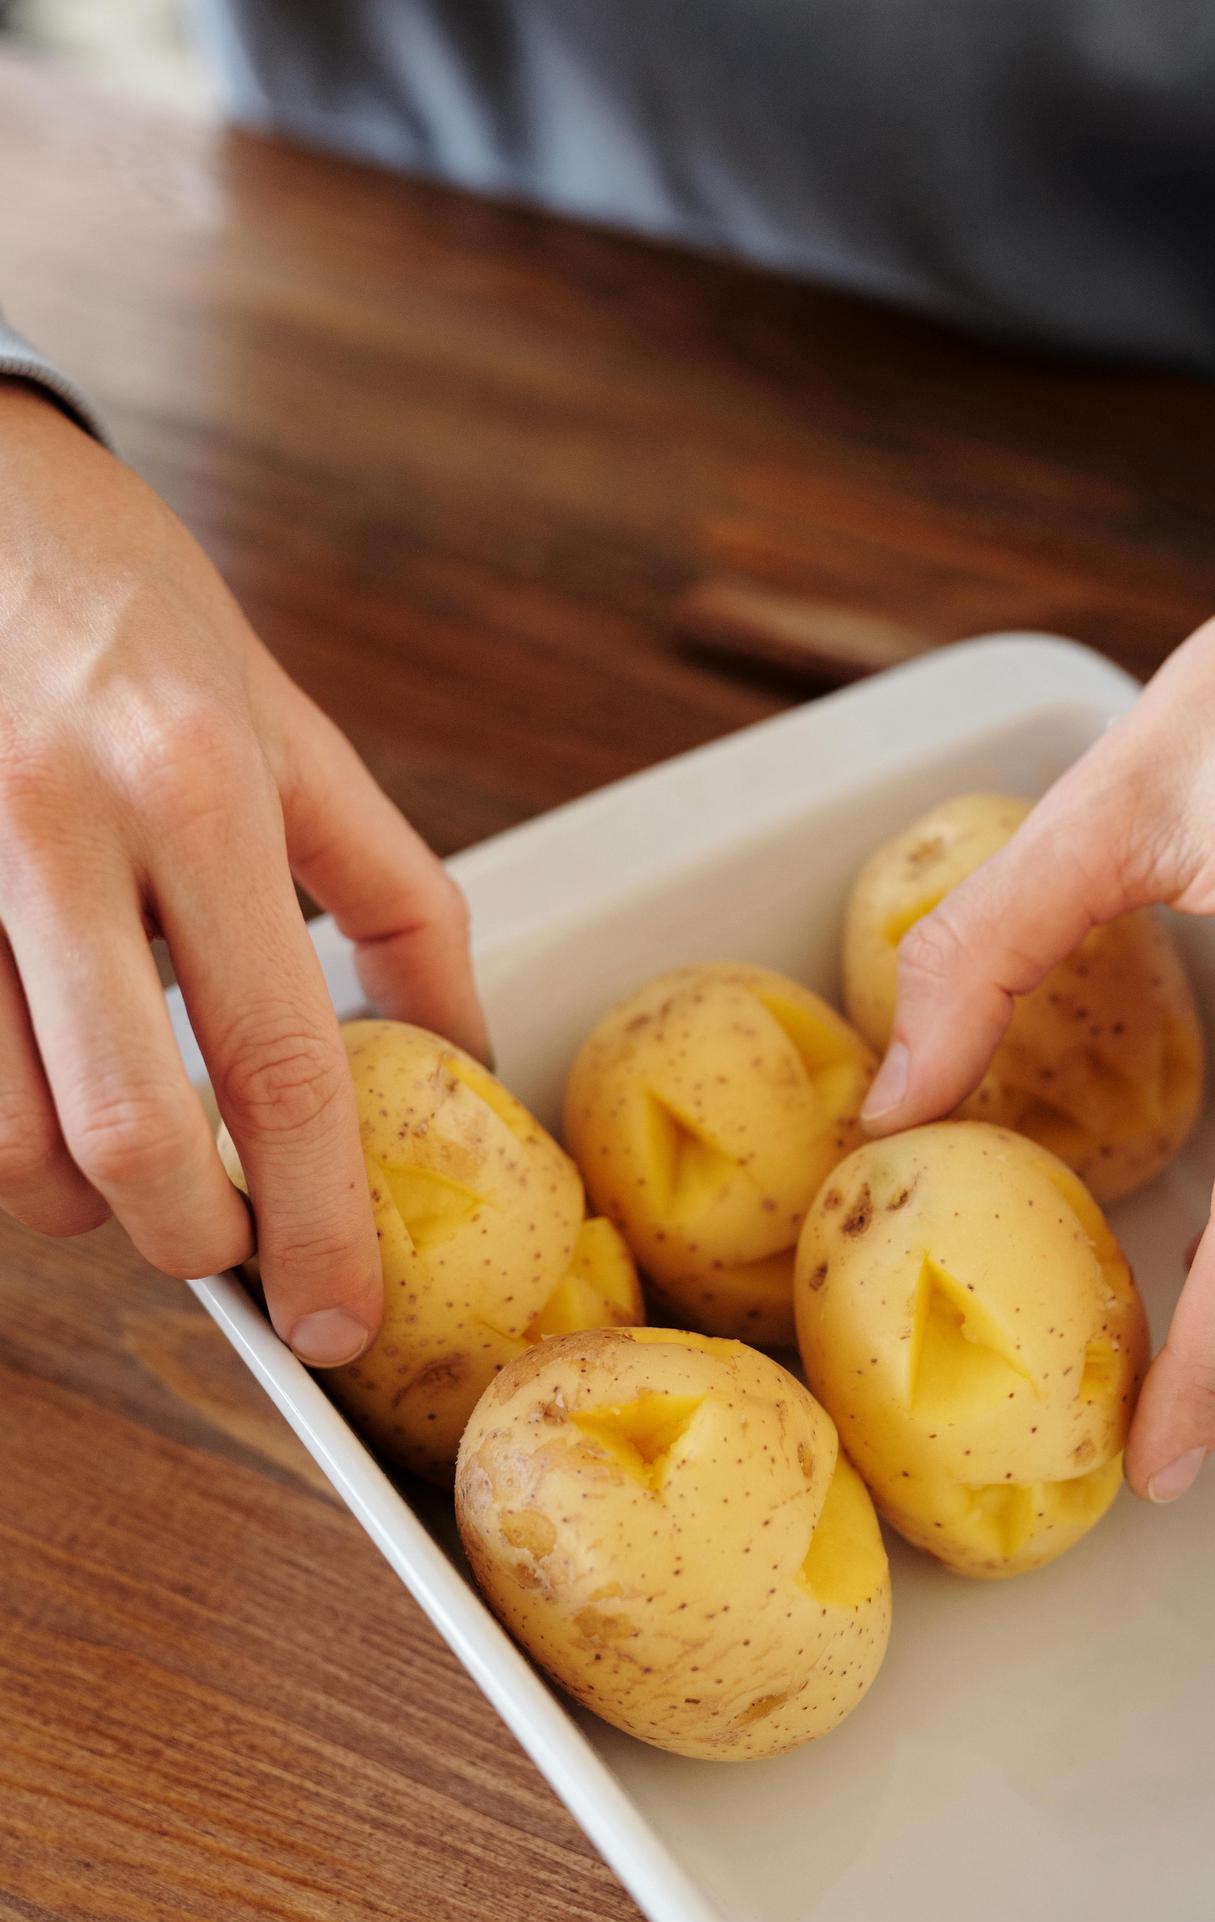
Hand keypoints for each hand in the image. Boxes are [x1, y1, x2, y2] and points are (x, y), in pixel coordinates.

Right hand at [0, 386, 486, 1359]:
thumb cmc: (128, 604)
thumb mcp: (290, 720)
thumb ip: (392, 892)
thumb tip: (465, 1053)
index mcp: (199, 785)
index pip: (279, 1059)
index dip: (316, 1218)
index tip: (338, 1317)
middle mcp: (55, 827)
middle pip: (124, 1135)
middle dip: (187, 1237)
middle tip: (223, 1244)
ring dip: (71, 1200)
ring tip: (122, 1162)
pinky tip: (39, 1082)